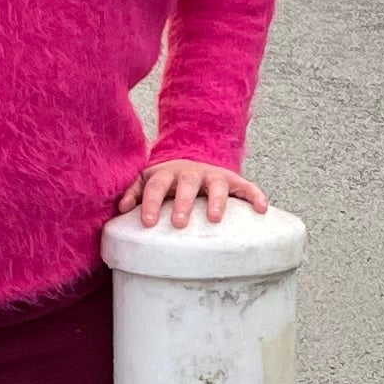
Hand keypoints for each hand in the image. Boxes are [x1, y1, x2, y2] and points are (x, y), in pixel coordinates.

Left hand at [121, 159, 265, 228]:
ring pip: (217, 185)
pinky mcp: (233, 180)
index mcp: (167, 174)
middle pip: (186, 184)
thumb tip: (121, 208)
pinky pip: (247, 187)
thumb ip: (134, 192)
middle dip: (183, 202)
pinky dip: (256, 196)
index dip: (149, 202)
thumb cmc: (168, 181)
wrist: (194, 160)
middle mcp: (191, 172)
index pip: (155, 185)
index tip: (147, 223)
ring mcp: (213, 176)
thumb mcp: (148, 181)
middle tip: (179, 223)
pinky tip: (262, 209)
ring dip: (217, 200)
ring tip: (215, 219)